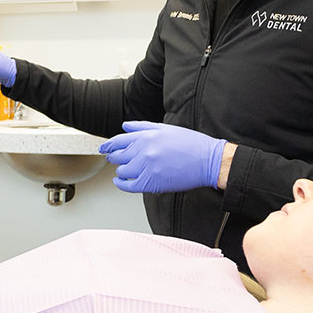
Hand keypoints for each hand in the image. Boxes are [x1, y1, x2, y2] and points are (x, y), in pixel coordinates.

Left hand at [98, 121, 227, 193]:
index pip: (118, 141)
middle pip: (118, 156)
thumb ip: (142, 127)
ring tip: (124, 169)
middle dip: (114, 158)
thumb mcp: (165, 128)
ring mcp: (146, 168)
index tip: (105, 149)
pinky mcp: (151, 183)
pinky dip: (121, 184)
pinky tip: (120, 182)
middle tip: (113, 159)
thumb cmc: (190, 144)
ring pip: (122, 171)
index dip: (109, 146)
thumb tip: (125, 127)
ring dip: (121, 170)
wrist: (207, 160)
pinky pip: (128, 186)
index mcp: (146, 136)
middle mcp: (143, 151)